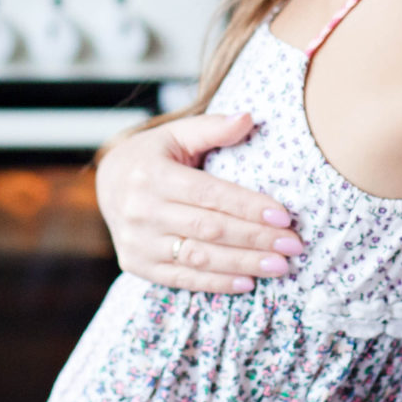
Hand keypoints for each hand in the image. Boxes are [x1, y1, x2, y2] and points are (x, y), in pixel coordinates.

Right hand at [95, 112, 305, 292]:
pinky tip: (248, 282)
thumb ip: (212, 128)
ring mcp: (137, 242)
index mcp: (152, 175)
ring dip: (244, 264)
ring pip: (199, 257)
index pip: (209, 194)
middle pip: (209, 229)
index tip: (284, 216)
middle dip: (256, 238)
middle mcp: (141, 210)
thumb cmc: (153, 155)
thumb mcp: (177, 134)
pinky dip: (217, 283)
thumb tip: (249, 118)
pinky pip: (182, 279)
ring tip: (280, 265)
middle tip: (293, 244)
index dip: (248, 206)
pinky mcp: (136, 265)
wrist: (108, 183)